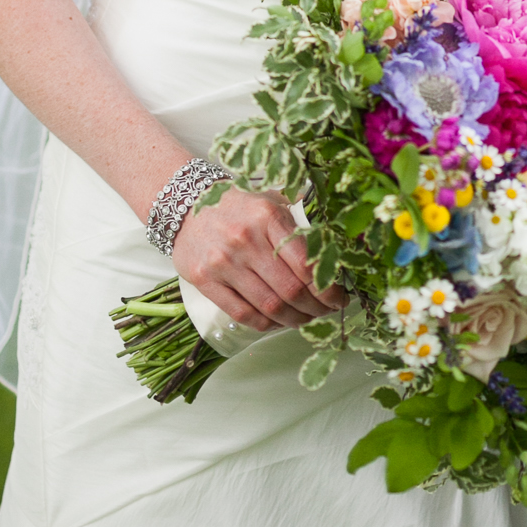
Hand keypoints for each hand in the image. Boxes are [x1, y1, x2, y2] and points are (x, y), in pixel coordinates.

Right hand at [173, 187, 346, 333]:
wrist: (187, 203)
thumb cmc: (240, 206)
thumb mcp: (272, 202)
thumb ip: (301, 221)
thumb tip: (336, 248)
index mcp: (269, 217)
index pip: (307, 263)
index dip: (328, 288)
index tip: (339, 297)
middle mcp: (246, 240)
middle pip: (291, 289)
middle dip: (316, 308)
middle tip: (327, 313)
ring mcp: (223, 262)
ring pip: (269, 306)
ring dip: (294, 320)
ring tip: (305, 319)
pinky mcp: (205, 280)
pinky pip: (242, 313)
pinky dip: (265, 324)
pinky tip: (277, 321)